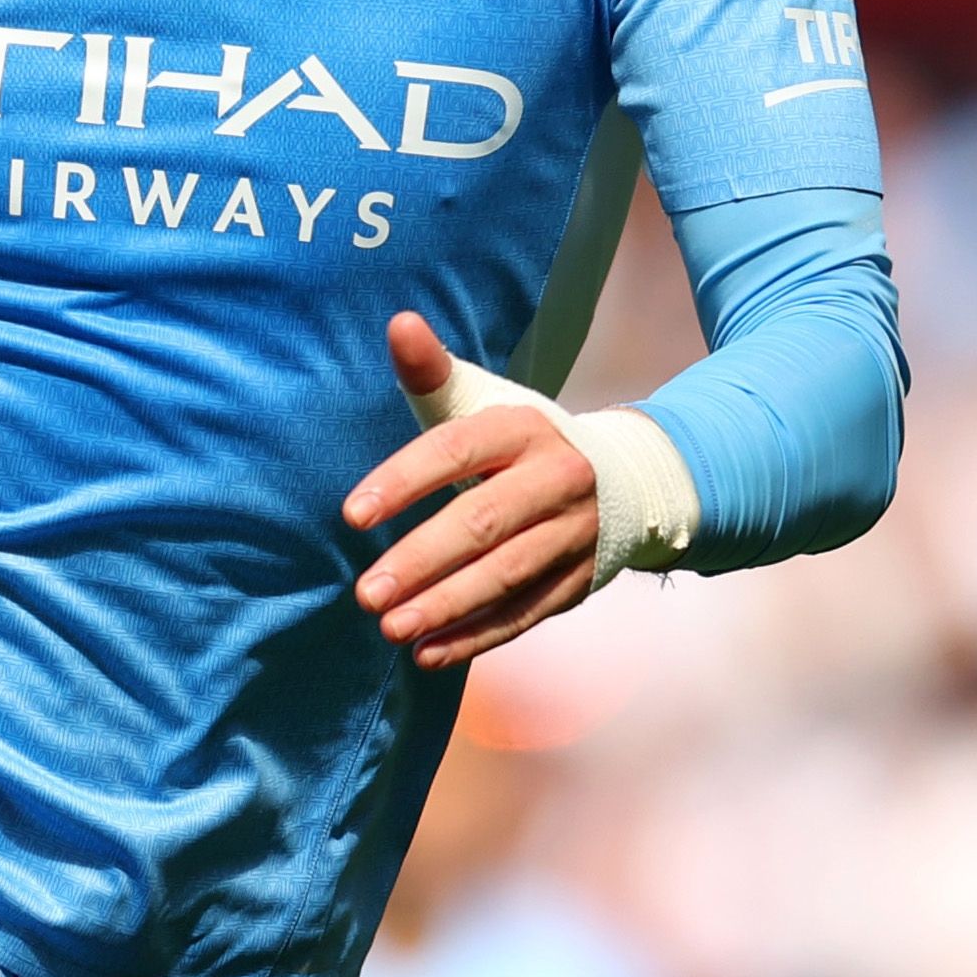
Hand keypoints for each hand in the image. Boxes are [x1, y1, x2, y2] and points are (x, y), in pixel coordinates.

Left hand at [341, 312, 602, 669]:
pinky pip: (523, 614)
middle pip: (484, 523)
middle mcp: (556, 480)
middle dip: (422, 560)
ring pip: (506, 576)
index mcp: (524, 427)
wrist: (624, 477)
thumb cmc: (523, 440)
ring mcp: (572, 535)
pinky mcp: (576, 581)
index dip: (404, 481)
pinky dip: (476, 636)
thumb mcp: (482, 400)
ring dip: (446, 606)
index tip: (352, 514)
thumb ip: (432, 372)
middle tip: (367, 593)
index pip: (457, 451)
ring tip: (391, 627)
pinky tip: (428, 652)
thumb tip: (399, 324)